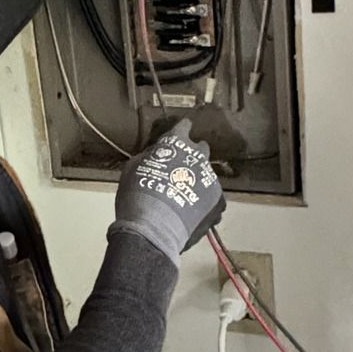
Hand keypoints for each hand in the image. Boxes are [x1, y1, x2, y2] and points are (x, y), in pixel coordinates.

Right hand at [112, 118, 224, 266]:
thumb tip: (157, 154)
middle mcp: (198, 155)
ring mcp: (211, 177)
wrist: (154, 226)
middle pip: (201, 148)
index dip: (181, 130)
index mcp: (177, 142)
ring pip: (206, 174)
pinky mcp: (218, 198)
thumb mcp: (134, 167)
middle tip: (180, 168)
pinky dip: (203, 200)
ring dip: (196, 180)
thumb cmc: (137, 192)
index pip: (184, 125)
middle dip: (193, 155)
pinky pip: (211, 195)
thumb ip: (151, 156)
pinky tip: (191, 211)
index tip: (178, 135)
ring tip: (184, 195)